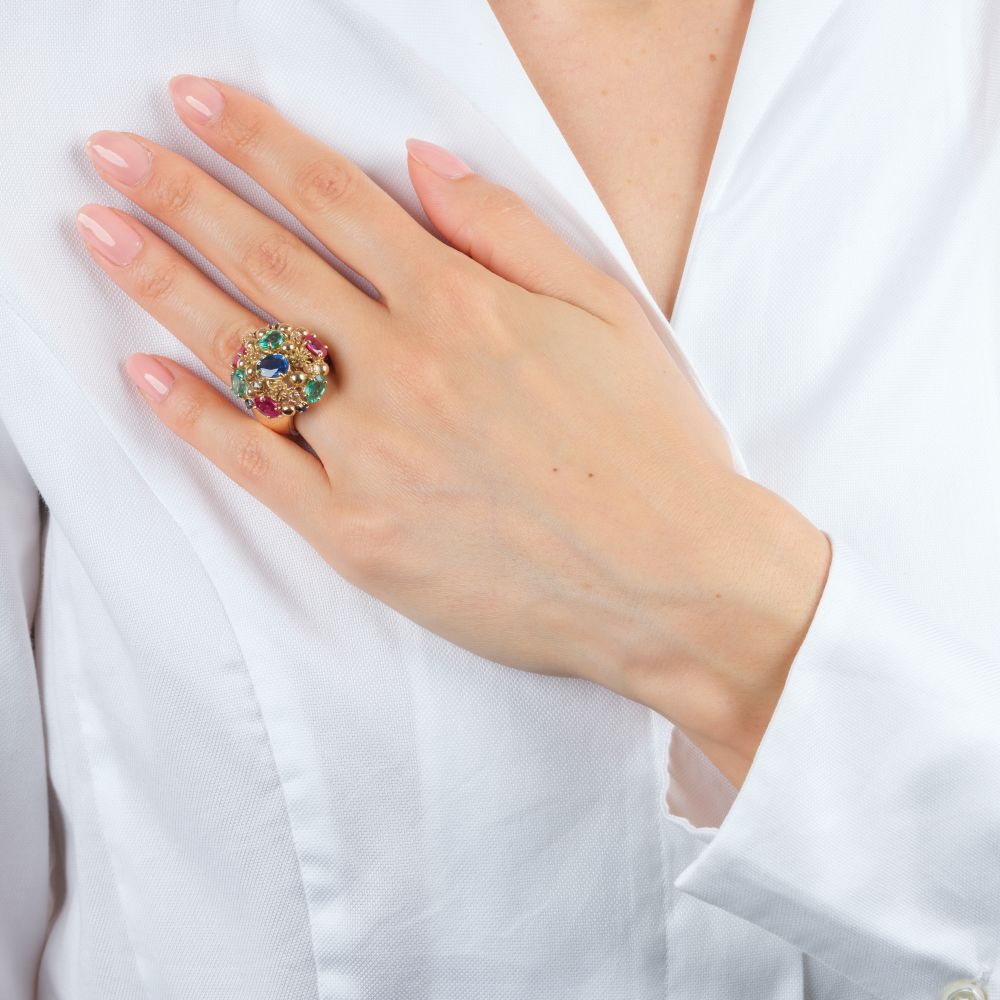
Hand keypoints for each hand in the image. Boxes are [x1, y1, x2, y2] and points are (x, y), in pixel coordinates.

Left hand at [77, 75, 830, 785]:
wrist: (672, 579)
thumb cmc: (651, 446)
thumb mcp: (605, 310)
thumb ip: (508, 231)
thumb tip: (423, 164)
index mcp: (462, 305)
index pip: (332, 199)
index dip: (255, 142)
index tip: (195, 105)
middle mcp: (404, 367)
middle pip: (268, 261)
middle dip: (182, 194)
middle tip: (115, 154)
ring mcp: (372, 453)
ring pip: (246, 352)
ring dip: (160, 283)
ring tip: (101, 233)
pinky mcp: (357, 534)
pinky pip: (256, 467)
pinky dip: (194, 418)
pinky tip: (146, 375)